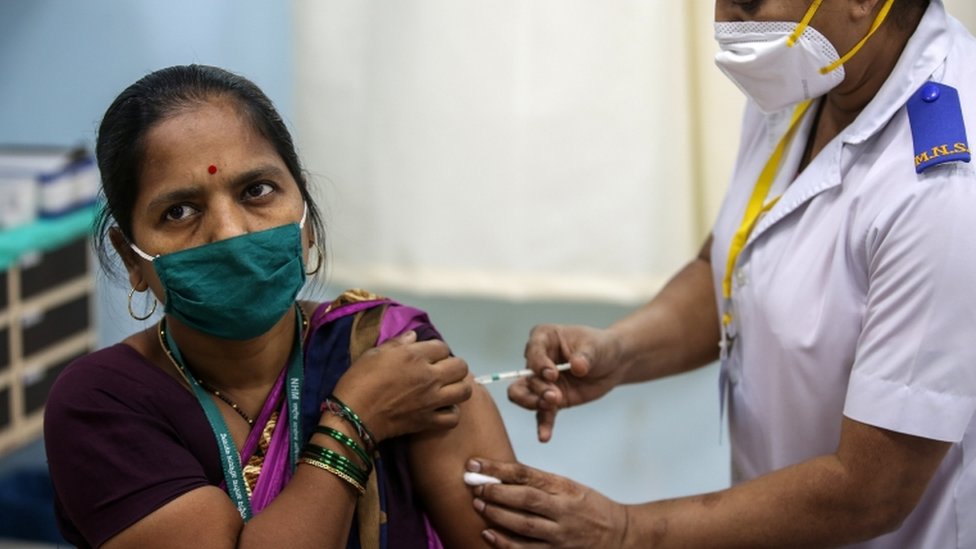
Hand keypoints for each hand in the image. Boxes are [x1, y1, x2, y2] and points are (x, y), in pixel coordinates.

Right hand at [332, 331, 471, 440]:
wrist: (353, 415)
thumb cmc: (359, 380)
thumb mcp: (374, 353)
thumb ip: (397, 343)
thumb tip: (414, 336)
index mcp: (415, 356)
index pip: (442, 346)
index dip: (435, 350)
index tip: (428, 356)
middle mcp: (430, 376)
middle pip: (460, 367)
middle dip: (453, 366)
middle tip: (442, 371)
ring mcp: (432, 400)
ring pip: (464, 391)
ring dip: (459, 387)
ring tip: (448, 389)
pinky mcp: (429, 421)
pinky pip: (453, 417)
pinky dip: (451, 413)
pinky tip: (442, 409)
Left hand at [467, 458, 627, 548]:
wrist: (619, 536)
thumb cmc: (589, 507)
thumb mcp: (569, 488)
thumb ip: (540, 483)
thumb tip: (501, 475)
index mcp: (565, 488)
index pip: (527, 474)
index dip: (498, 469)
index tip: (476, 463)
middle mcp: (563, 511)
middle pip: (525, 499)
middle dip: (495, 492)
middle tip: (473, 485)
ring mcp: (561, 535)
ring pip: (523, 526)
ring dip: (497, 515)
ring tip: (478, 505)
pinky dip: (505, 543)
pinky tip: (489, 535)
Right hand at [511, 324, 626, 441]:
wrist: (614, 364)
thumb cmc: (601, 347)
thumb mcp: (596, 347)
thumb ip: (585, 357)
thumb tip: (577, 367)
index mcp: (544, 338)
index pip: (533, 350)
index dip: (539, 364)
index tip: (552, 374)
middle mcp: (538, 360)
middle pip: (525, 376)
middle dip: (536, 388)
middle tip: (554, 396)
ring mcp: (543, 382)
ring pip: (525, 395)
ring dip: (535, 403)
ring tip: (552, 407)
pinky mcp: (553, 400)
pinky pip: (543, 414)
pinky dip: (543, 425)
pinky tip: (544, 436)